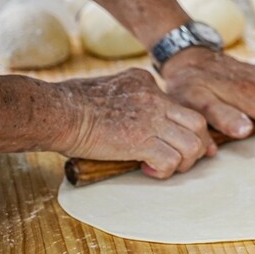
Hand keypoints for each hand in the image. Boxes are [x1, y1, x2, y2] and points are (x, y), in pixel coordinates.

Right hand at [54, 68, 215, 178]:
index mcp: (145, 83)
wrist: (57, 111)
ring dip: (184, 161)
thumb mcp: (107, 86)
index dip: (188, 129)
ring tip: (166, 167)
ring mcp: (151, 119)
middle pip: (198, 123)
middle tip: (183, 159)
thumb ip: (125, 96)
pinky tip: (148, 170)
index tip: (189, 143)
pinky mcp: (142, 140)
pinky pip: (172, 160)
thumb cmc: (69, 103)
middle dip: (198, 145)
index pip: (181, 106)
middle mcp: (155, 98)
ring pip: (193, 143)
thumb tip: (128, 113)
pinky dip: (164, 171)